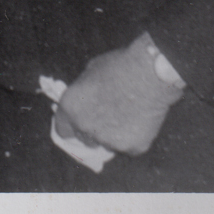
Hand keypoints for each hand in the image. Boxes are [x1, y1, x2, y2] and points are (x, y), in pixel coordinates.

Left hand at [54, 32, 184, 154]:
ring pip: (108, 143)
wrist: (151, 72)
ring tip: (128, 112)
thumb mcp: (90, 73)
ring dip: (114, 134)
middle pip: (84, 138)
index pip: (62, 129)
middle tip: (108, 114)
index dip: (72, 125)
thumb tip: (86, 102)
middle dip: (93, 130)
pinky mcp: (132, 147)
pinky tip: (141, 118)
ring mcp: (109, 141)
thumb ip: (84, 94)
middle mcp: (85, 127)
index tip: (79, 123)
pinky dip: (134, 136)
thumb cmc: (121, 65)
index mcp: (70, 108)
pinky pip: (130, 145)